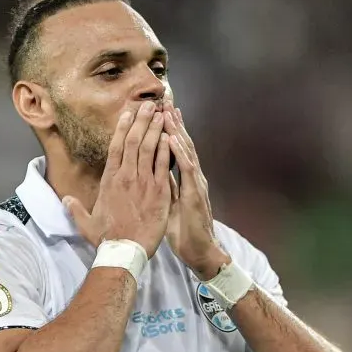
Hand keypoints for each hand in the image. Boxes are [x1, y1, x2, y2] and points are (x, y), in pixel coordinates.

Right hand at [65, 100, 171, 256]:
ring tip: (161, 113)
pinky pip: (163, 165)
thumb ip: (76, 209)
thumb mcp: (86, 223)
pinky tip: (170, 135)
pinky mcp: (159, 192)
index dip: (122, 127)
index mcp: (109, 180)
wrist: (125, 252)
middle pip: (134, 141)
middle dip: (142, 120)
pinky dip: (166, 149)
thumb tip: (65, 200)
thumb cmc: (106, 239)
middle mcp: (126, 177)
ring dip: (155, 129)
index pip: (115, 147)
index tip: (128, 113)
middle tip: (149, 105)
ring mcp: (143, 183)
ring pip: (149, 148)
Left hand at [163, 102, 231, 279]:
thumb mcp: (168, 204)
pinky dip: (179, 152)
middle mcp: (191, 176)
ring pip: (185, 150)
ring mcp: (195, 183)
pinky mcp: (194, 194)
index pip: (173, 148)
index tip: (156, 110)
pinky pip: (186, 170)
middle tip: (163, 99)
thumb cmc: (183, 230)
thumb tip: (152, 172)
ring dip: (176, 129)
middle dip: (172, 121)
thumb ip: (163, 186)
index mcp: (183, 178)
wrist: (199, 252)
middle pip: (180, 143)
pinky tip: (172, 138)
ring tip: (168, 110)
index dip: (166, 129)